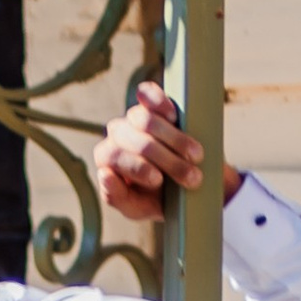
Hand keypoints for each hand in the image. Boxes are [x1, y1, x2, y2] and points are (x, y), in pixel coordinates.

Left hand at [94, 81, 240, 223]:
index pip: (112, 156)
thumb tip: (105, 174)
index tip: (159, 181)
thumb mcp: (136, 208)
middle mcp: (118, 135)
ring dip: (175, 140)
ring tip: (195, 156)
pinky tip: (174, 116)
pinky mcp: (153, 103)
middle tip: (190, 176)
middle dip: (166, 160)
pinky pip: (147, 92)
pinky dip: (160, 101)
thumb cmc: (158, 199)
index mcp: (108, 158)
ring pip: (145, 119)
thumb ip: (116, 197)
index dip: (136, 168)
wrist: (189, 184)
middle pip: (135, 140)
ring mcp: (134, 118)